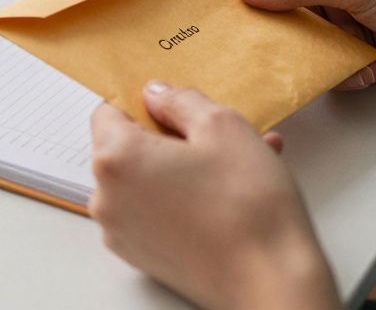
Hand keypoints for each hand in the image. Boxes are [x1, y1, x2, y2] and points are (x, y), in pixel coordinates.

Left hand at [90, 83, 338, 309]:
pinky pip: (152, 211)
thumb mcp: (223, 125)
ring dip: (183, 167)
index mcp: (115, 158)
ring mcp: (120, 231)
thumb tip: (157, 94)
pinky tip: (226, 195)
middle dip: (170, 138)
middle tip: (217, 138)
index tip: (178, 110)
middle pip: (126, 147)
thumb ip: (180, 100)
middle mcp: (106, 197)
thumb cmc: (247, 204)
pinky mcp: (140, 256)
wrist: (269, 281)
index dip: (145, 105)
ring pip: (145, 180)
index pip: (109, 110)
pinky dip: (181, 198)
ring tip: (236, 165)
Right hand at [237, 0, 375, 118]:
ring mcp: (351, 22)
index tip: (222, 7)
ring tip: (322, 60)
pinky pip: (332, 67)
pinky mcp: (364, 55)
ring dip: (313, 55)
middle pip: (284, 8)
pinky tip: (368, 69)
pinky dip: (344, 73)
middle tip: (254, 45)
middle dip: (276, 28)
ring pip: (306, 42)